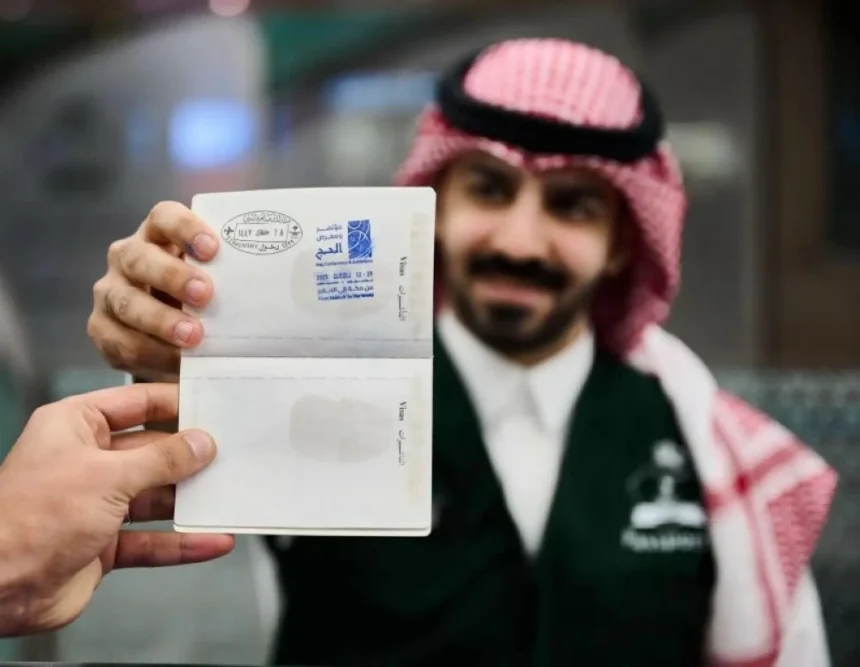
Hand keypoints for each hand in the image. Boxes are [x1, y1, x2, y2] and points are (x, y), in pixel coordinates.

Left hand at [0, 383, 233, 636]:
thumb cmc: (29, 519)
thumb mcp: (108, 475)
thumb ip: (162, 459)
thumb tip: (200, 444)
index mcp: (74, 427)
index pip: (135, 403)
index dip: (174, 403)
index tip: (212, 405)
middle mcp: (85, 461)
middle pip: (151, 451)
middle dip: (190, 457)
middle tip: (231, 452)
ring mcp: (95, 504)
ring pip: (155, 497)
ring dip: (189, 501)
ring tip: (229, 494)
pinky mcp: (102, 544)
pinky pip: (152, 539)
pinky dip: (182, 542)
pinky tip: (211, 540)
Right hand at [87, 201, 219, 381]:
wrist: (166, 339)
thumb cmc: (199, 300)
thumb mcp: (214, 282)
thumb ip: (229, 278)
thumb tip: (272, 293)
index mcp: (158, 235)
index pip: (164, 218)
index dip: (186, 229)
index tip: (213, 248)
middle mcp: (128, 258)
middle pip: (140, 258)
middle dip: (172, 276)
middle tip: (205, 295)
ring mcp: (110, 292)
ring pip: (125, 302)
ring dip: (160, 320)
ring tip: (193, 337)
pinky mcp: (101, 328)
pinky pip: (121, 341)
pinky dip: (151, 353)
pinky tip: (178, 364)